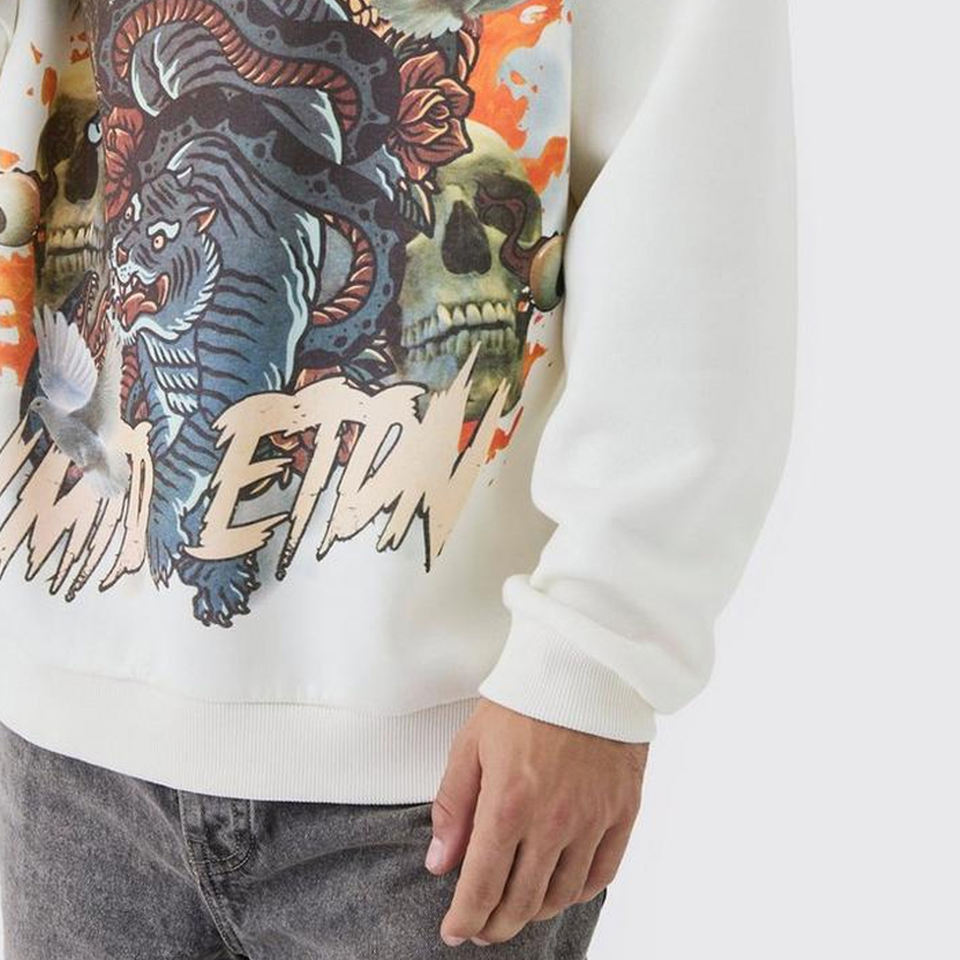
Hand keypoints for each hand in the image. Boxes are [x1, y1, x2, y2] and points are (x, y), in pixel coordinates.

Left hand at [426, 696, 648, 946]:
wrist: (583, 667)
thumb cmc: (523, 702)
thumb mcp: (471, 745)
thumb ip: (453, 807)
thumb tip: (440, 863)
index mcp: (508, 804)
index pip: (482, 885)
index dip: (465, 918)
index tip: (454, 931)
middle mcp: (552, 821)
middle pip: (522, 901)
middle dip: (495, 925)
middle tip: (482, 929)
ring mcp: (592, 820)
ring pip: (561, 895)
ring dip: (534, 912)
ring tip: (516, 909)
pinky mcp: (622, 813)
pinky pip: (602, 875)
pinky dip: (578, 893)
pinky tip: (560, 890)